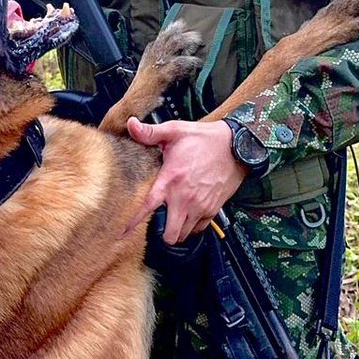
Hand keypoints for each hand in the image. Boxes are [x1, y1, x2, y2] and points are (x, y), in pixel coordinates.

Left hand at [123, 118, 247, 243]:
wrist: (237, 146)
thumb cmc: (205, 138)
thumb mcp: (175, 131)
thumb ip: (150, 132)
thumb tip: (130, 124)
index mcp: (171, 180)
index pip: (147, 207)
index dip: (132, 223)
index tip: (121, 234)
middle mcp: (185, 198)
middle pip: (170, 233)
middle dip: (162, 234)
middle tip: (158, 225)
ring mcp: (200, 206)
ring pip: (184, 234)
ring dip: (177, 230)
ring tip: (173, 219)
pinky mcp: (213, 209)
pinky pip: (199, 229)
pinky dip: (192, 227)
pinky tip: (188, 215)